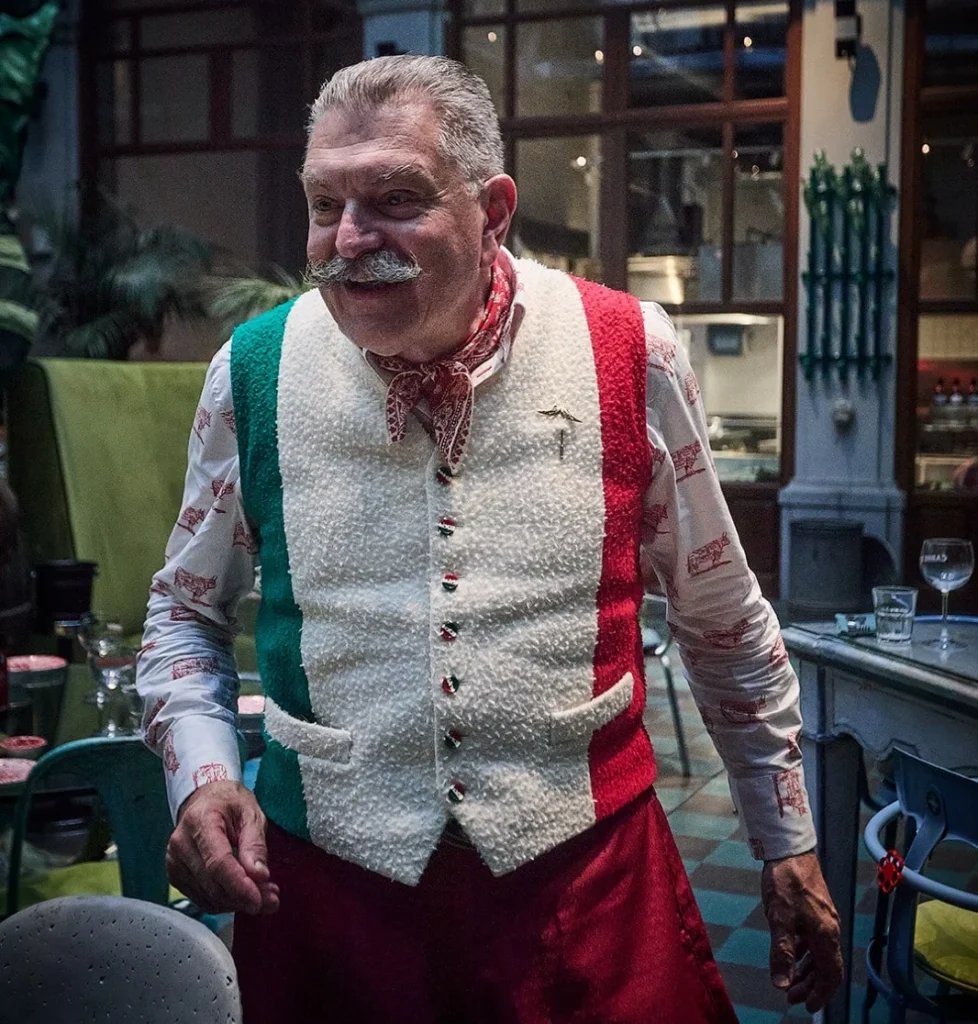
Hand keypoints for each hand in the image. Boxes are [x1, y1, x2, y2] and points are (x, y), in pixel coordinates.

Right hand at [166, 780, 279, 915]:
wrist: (206, 799)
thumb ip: (255, 844)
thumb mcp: (251, 813)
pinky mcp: (176, 875)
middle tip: (271, 898)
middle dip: (244, 897)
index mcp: (200, 821)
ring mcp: (175, 861)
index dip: (239, 886)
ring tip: (263, 894)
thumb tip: (259, 875)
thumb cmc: (229, 803)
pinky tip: (242, 894)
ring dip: (237, 902)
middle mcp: (182, 843)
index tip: (259, 899)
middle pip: (212, 884)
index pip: (217, 863)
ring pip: (208, 897)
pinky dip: (225, 901)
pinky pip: (202, 898)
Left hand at [761, 850, 842, 1012]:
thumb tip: (781, 983)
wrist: (790, 850)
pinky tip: (791, 953)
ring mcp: (824, 918)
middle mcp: (830, 929)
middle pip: (826, 967)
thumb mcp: (780, 918)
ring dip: (806, 969)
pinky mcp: (815, 909)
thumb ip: (781, 952)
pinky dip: (804, 952)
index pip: (831, 975)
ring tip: (789, 979)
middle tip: (791, 996)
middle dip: (810, 985)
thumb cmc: (786, 882)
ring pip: (819, 953)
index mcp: (826, 935)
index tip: (806, 1006)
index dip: (820, 994)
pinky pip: (814, 939)